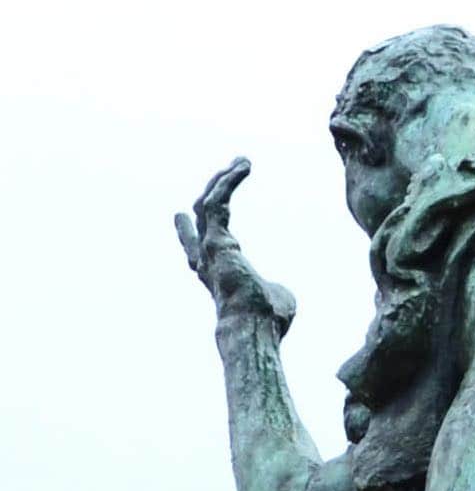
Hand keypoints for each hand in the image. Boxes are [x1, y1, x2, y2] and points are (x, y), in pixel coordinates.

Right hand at [175, 160, 295, 332]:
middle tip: (228, 171)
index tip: (180, 214)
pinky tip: (243, 168)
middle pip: (200, 218)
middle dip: (213, 191)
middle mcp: (207, 260)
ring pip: (207, 205)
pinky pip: (217, 202)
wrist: (255, 328)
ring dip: (223, 181)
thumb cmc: (267, 320)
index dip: (187, 231)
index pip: (196, 247)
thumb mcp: (274, 300)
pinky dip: (228, 183)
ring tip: (242, 162)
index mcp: (217, 274)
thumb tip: (278, 293)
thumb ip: (272, 289)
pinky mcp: (217, 240)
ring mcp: (209, 249)